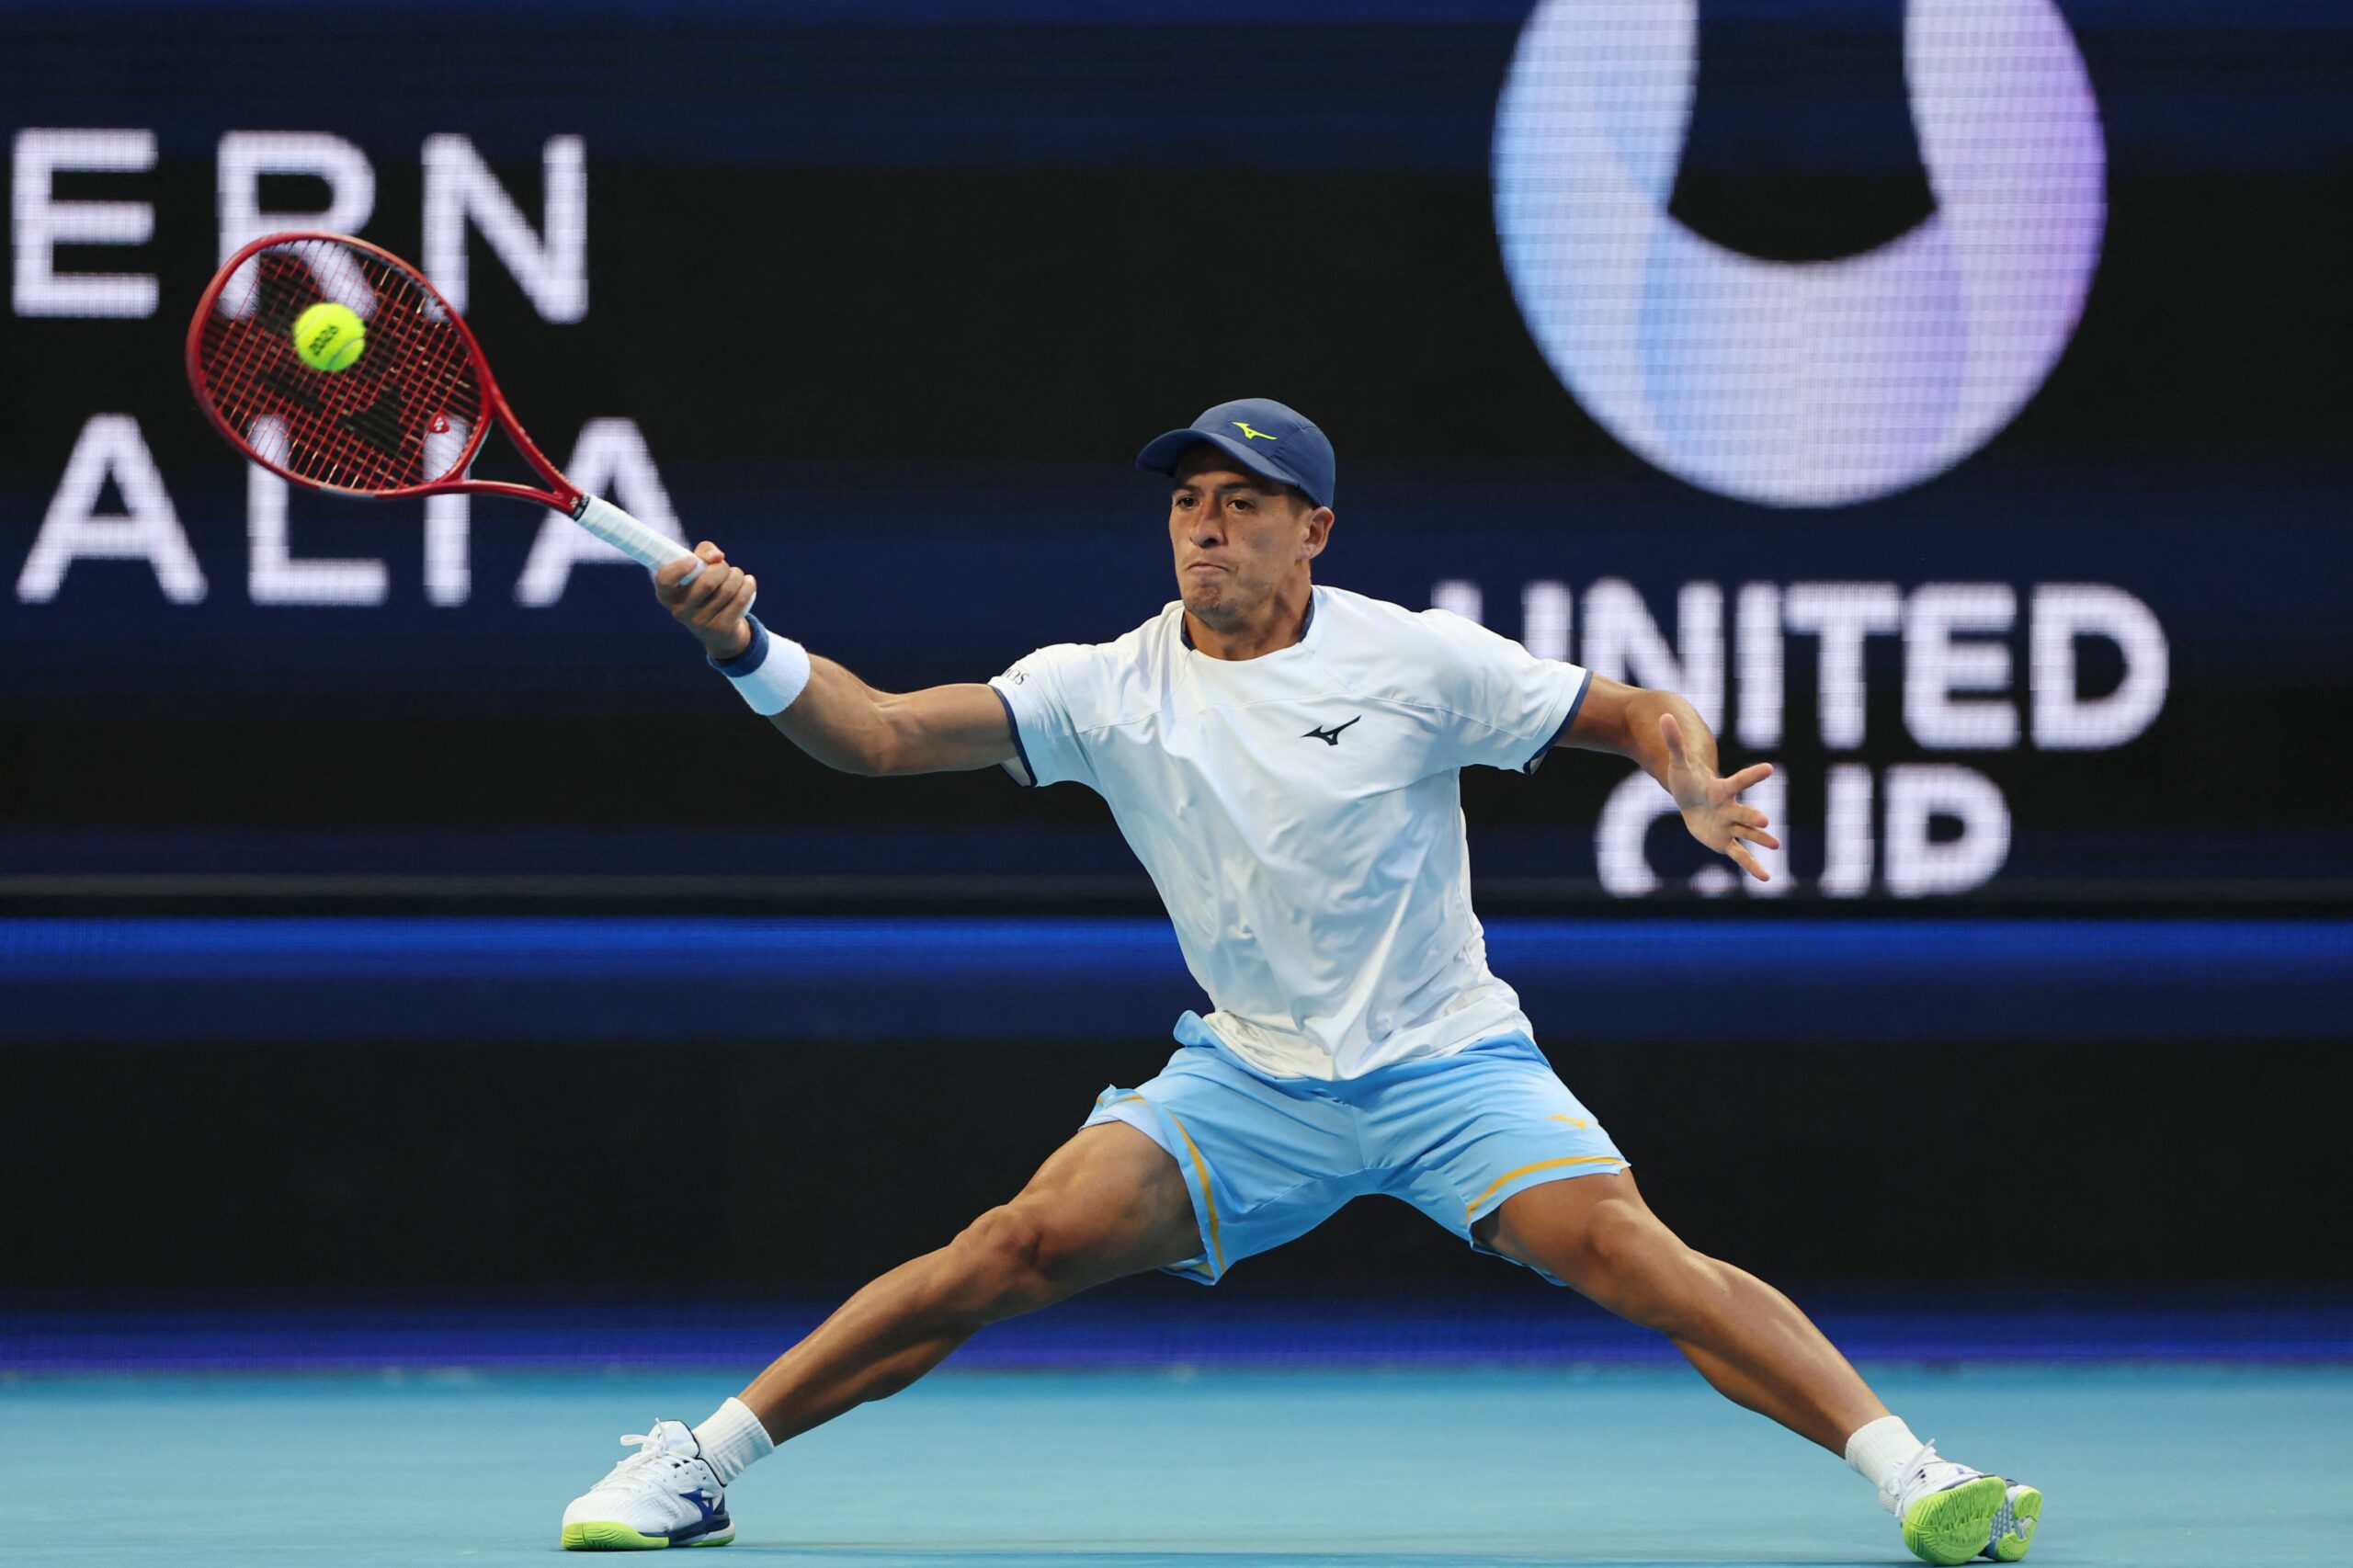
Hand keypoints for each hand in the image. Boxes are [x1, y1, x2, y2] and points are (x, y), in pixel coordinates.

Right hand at [657, 541, 755, 659]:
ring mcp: (699, 622)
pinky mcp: (720, 628)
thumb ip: (704, 553)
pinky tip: (748, 582)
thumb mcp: (698, 569)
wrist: (718, 630)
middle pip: (708, 582)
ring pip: (727, 589)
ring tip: (737, 575)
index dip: (679, 567)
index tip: (693, 560)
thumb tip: (717, 556)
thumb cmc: (704, 588)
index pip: (665, 579)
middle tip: (724, 567)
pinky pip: (740, 600)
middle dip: (722, 567)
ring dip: (737, 575)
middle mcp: (679, 610)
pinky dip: (748, 586)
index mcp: (667, 594)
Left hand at [1659, 713, 1780, 881]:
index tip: (1769, 768)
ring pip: (1747, 834)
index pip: (1737, 780)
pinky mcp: (1725, 841)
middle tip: (1765, 821)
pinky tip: (1765, 878)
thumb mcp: (1678, 762)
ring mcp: (1730, 825)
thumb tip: (1663, 715)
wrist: (1692, 799)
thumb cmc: (1687, 779)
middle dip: (1753, 817)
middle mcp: (1731, 807)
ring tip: (1776, 845)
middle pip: (1743, 812)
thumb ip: (1674, 741)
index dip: (1752, 775)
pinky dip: (1752, 866)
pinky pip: (1739, 855)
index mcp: (1722, 789)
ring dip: (1760, 840)